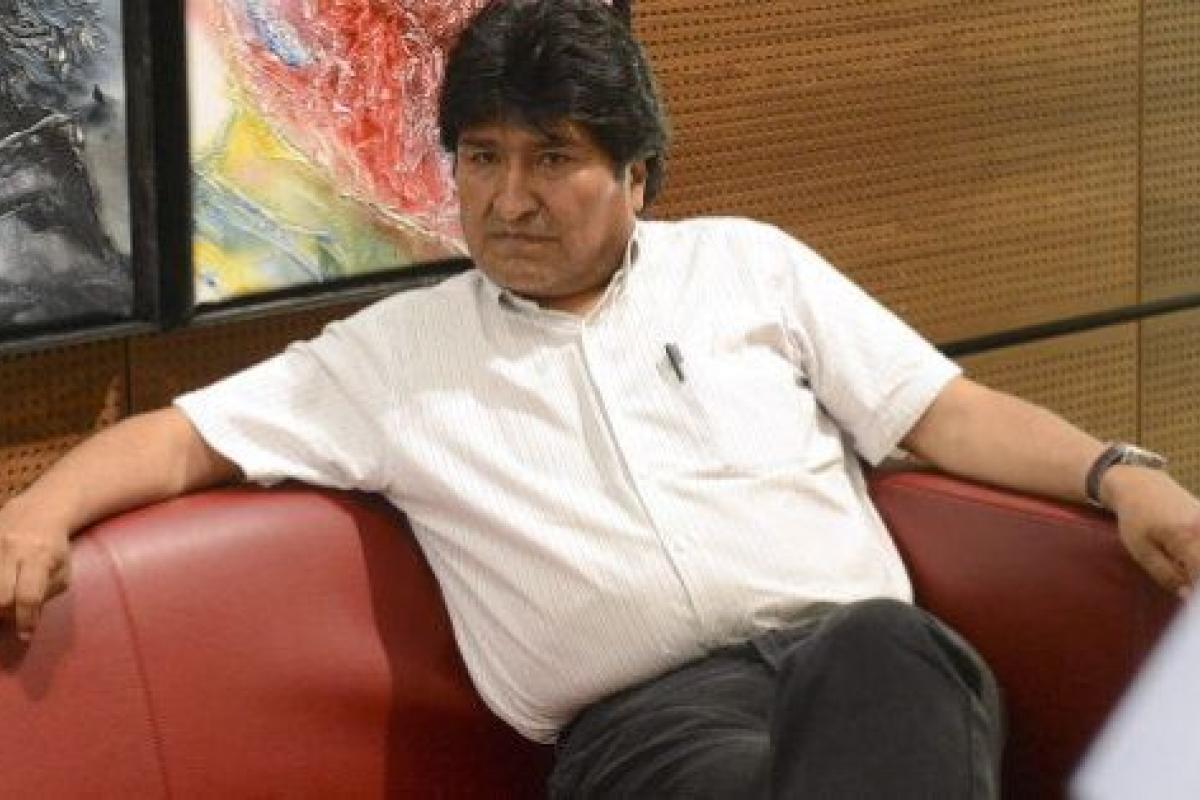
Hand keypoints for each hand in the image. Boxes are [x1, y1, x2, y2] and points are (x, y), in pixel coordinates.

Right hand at [0, 500, 71, 640]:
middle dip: (4, 612)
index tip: (25, 634)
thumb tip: (27, 621)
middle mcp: (13, 549)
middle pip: (0, 595)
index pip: (29, 595)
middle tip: (10, 614)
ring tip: (5, 601)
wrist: (38, 511)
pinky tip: (2, 585)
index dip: (25, 619)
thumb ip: (46, 595)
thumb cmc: (54, 548)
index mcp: (40, 557)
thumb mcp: (62, 571)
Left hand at [1103, 466, 1199, 598]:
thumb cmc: (1135, 518)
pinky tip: (1187, 556)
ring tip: (1180, 564)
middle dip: (1195, 578)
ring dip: (1194, 565)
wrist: (1140, 484)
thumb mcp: (1142, 551)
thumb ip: (1167, 575)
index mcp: (1188, 538)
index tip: (1186, 596)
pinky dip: (1196, 554)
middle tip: (1181, 578)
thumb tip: (1188, 595)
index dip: (1196, 592)